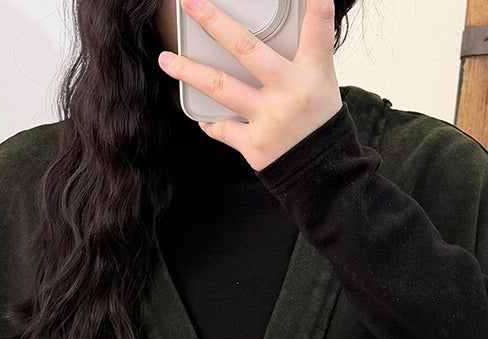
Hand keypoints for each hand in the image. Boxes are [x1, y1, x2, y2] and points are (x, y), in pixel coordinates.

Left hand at [157, 0, 342, 171]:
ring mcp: (270, 119)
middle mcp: (290, 91)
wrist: (321, 173)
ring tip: (166, 60)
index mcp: (313, 71)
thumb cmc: (318, 122)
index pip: (317, 27)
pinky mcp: (255, 145)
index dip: (314, 3)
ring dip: (188, 72)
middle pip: (246, 49)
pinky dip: (211, 123)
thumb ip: (303, 54)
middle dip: (214, 22)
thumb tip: (285, 23)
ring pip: (221, 88)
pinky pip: (223, 128)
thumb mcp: (321, 82)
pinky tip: (204, 119)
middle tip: (190, 4)